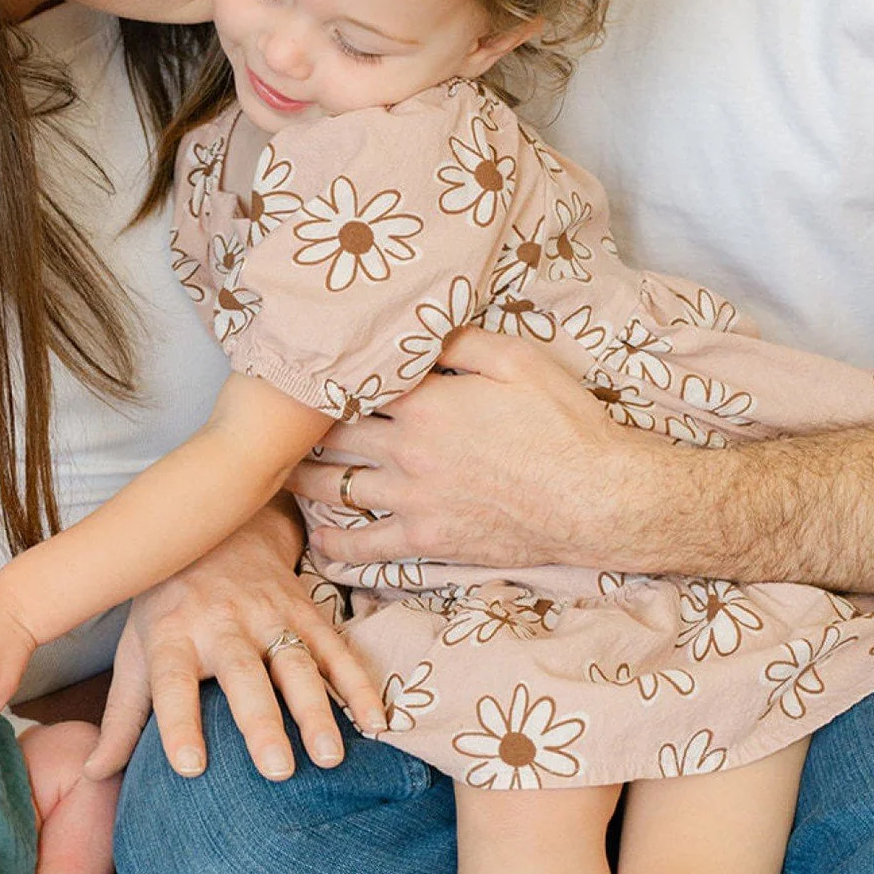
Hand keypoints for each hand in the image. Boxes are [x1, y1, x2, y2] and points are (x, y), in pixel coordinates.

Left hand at [85, 504, 386, 784]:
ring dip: (316, 709)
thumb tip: (91, 776)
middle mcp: (221, 622)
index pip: (171, 682)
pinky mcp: (305, 609)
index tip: (189, 768)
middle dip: (261, 721)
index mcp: (171, 634)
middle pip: (242, 673)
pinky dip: (358, 683)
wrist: (219, 525)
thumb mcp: (136, 649)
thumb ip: (122, 716)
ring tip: (330, 757)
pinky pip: (336, 648)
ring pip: (295, 661)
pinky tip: (377, 722)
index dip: (179, 722)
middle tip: (277, 771)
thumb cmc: (166, 602)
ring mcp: (269, 613)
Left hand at [289, 328, 664, 570]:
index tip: (306, 374)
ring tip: (282, 471)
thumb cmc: (564, 425)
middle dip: (303, 428)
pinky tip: (319, 538)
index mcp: (425, 402)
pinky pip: (366, 546)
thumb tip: (420, 327)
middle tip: (277, 422)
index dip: (330, 377)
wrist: (596, 498)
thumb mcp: (518, 360)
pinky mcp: (427, 540)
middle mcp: (407, 451)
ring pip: (336, 487)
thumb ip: (461, 340)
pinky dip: (336, 544)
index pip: (357, 384)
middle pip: (334, 435)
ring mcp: (412, 499)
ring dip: (304, 479)